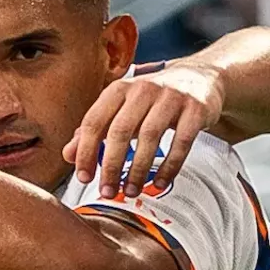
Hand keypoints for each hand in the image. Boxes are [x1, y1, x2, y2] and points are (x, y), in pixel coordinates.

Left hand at [64, 61, 226, 197]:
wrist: (201, 78)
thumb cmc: (154, 99)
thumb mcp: (122, 108)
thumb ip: (95, 130)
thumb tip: (68, 155)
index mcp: (119, 89)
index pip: (94, 121)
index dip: (85, 152)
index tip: (84, 178)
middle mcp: (143, 89)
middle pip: (120, 131)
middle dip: (111, 166)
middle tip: (107, 191)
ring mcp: (171, 98)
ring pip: (150, 137)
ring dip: (138, 170)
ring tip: (131, 191)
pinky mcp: (195, 109)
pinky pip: (180, 143)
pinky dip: (169, 167)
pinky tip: (159, 184)